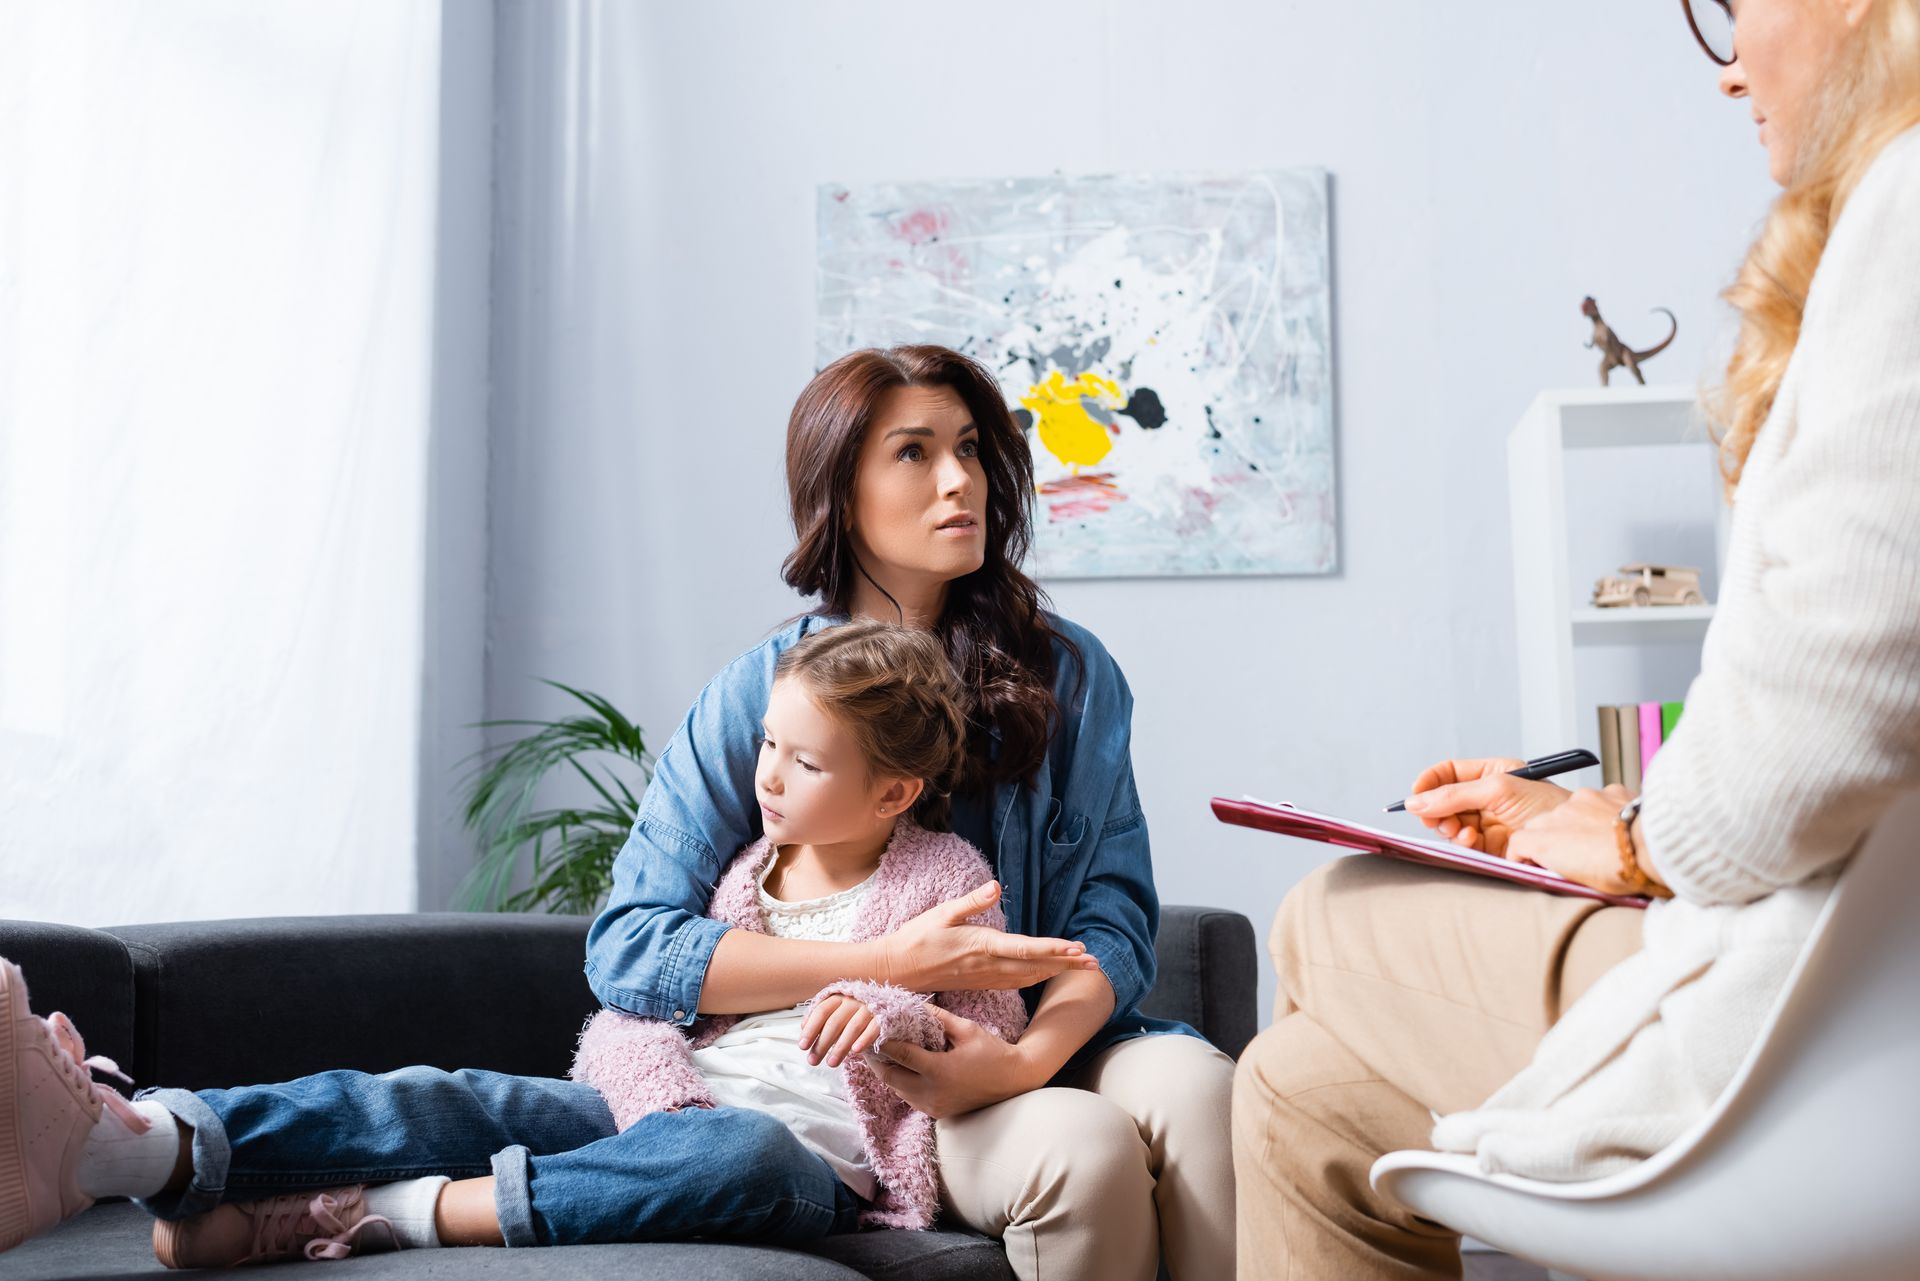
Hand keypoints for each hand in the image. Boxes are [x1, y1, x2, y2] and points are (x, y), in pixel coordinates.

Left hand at [797, 994, 880, 1067]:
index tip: (802, 1047)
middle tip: (813, 1061)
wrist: (881, 1007)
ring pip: (852, 1027)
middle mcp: (852, 1001)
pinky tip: (856, 1051)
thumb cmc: (851, 1014)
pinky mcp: (882, 1018)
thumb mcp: (834, 1013)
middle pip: (834, 1022)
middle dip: (822, 1043)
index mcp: (837, 998)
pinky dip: (864, 1040)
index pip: (821, 1012)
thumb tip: (803, 1028)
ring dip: (840, 1047)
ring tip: (831, 1063)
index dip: (810, 1030)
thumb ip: (819, 1019)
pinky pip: (873, 1029)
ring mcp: (867, 1008)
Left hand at [869, 1006, 1035, 1118]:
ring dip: (888, 1073)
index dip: (882, 1043)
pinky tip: (902, 1068)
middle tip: (867, 1044)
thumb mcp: (966, 1029)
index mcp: (939, 1070)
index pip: (900, 1055)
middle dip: (877, 1061)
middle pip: (891, 1078)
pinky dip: (902, 1084)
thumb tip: (914, 1004)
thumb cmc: (992, 1051)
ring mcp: (934, 1106)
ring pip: (898, 1090)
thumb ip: (938, 1017)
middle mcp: (933, 1092)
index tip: (870, 1031)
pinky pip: (910, 1098)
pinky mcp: (937, 1113)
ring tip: (881, 1054)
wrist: (1013, 1081)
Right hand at [879, 881, 1100, 992]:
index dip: (1052, 949)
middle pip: (1035, 966)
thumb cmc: (917, 938)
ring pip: (1029, 976)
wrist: (896, 970)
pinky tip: (1048, 974)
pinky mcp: (981, 981)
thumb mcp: (942, 914)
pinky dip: (1037, 978)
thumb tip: (997, 886)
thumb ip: (972, 902)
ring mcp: (985, 977)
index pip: (1024, 949)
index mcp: (981, 946)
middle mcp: (988, 965)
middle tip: (1095, 962)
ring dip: (1056, 971)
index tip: (1076, 949)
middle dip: (1066, 964)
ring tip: (1081, 968)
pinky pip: (1016, 982)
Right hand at [1403, 756, 1571, 856]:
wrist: (1572, 839)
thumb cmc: (1548, 806)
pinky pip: (1462, 841)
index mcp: (1491, 774)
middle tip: (1435, 818)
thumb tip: (1416, 801)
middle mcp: (1487, 797)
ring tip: (1460, 831)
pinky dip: (1460, 841)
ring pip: (1449, 822)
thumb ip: (1454, 795)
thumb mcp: (1498, 790)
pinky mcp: (1490, 845)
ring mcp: (1487, 821)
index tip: (1415, 795)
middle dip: (1436, 809)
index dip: (1429, 782)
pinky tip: (1469, 839)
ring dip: (1448, 826)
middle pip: (1444, 799)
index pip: (1449, 773)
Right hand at [1508, 785, 1640, 894]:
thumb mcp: (1581, 883)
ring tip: (1599, 840)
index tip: (1533, 863)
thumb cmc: (1621, 872)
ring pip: (1570, 808)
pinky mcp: (1608, 791)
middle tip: (1569, 854)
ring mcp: (1583, 799)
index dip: (1524, 854)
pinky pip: (1599, 799)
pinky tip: (1618, 824)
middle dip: (1549, 836)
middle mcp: (1558, 815)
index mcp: (1545, 841)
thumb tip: (1558, 866)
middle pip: (1541, 822)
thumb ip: (1560, 869)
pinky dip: (1603, 810)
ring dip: (1577, 822)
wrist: (1654, 848)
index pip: (1519, 842)